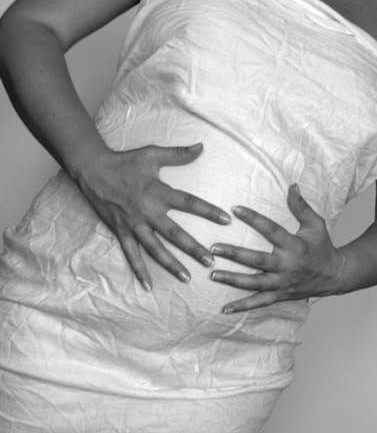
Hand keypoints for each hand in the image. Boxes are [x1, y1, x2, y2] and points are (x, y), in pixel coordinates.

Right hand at [75, 142, 230, 290]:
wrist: (93, 169)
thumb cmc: (124, 161)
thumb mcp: (152, 154)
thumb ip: (178, 154)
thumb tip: (201, 147)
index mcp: (158, 192)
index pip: (189, 203)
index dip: (208, 211)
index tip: (226, 221)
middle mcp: (147, 211)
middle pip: (175, 233)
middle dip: (194, 248)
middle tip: (211, 261)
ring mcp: (133, 224)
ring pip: (155, 249)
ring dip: (171, 264)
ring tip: (187, 278)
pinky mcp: (121, 232)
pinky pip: (131, 254)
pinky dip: (139, 271)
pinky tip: (148, 286)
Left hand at [209, 184, 345, 312]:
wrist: (336, 276)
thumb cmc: (323, 247)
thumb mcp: (316, 224)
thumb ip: (301, 206)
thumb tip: (292, 185)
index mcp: (294, 246)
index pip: (271, 230)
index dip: (253, 218)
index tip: (234, 208)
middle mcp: (287, 266)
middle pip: (257, 261)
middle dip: (235, 254)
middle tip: (213, 248)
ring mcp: (282, 283)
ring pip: (254, 283)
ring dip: (233, 280)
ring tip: (212, 274)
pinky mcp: (280, 295)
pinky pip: (259, 302)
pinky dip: (242, 306)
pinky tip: (225, 308)